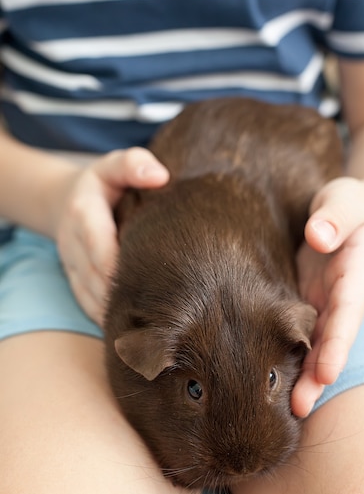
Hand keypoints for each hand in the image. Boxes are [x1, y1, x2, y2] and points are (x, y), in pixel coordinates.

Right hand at [53, 148, 168, 325]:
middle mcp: (72, 244)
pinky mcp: (75, 282)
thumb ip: (134, 164)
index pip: (100, 246)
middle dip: (127, 294)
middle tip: (166, 309)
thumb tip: (161, 177)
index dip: (122, 267)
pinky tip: (137, 329)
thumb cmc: (104, 183)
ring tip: (155, 325)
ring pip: (91, 298)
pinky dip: (109, 318)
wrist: (67, 201)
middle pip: (97, 278)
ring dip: (119, 312)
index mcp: (83, 213)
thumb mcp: (115, 164)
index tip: (154, 279)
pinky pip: (88, 305)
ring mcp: (71, 266)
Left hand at [291, 177, 363, 417]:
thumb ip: (335, 216)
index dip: (338, 342)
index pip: (348, 311)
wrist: (343, 211)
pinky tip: (269, 379)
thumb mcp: (346, 199)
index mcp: (356, 273)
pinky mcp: (304, 302)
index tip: (327, 371)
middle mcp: (341, 296)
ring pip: (315, 344)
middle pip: (332, 340)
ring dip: (304, 376)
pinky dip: (287, 356)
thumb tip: (318, 236)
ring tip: (289, 409)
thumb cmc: (347, 203)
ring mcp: (323, 303)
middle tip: (300, 406)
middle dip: (319, 375)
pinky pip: (296, 333)